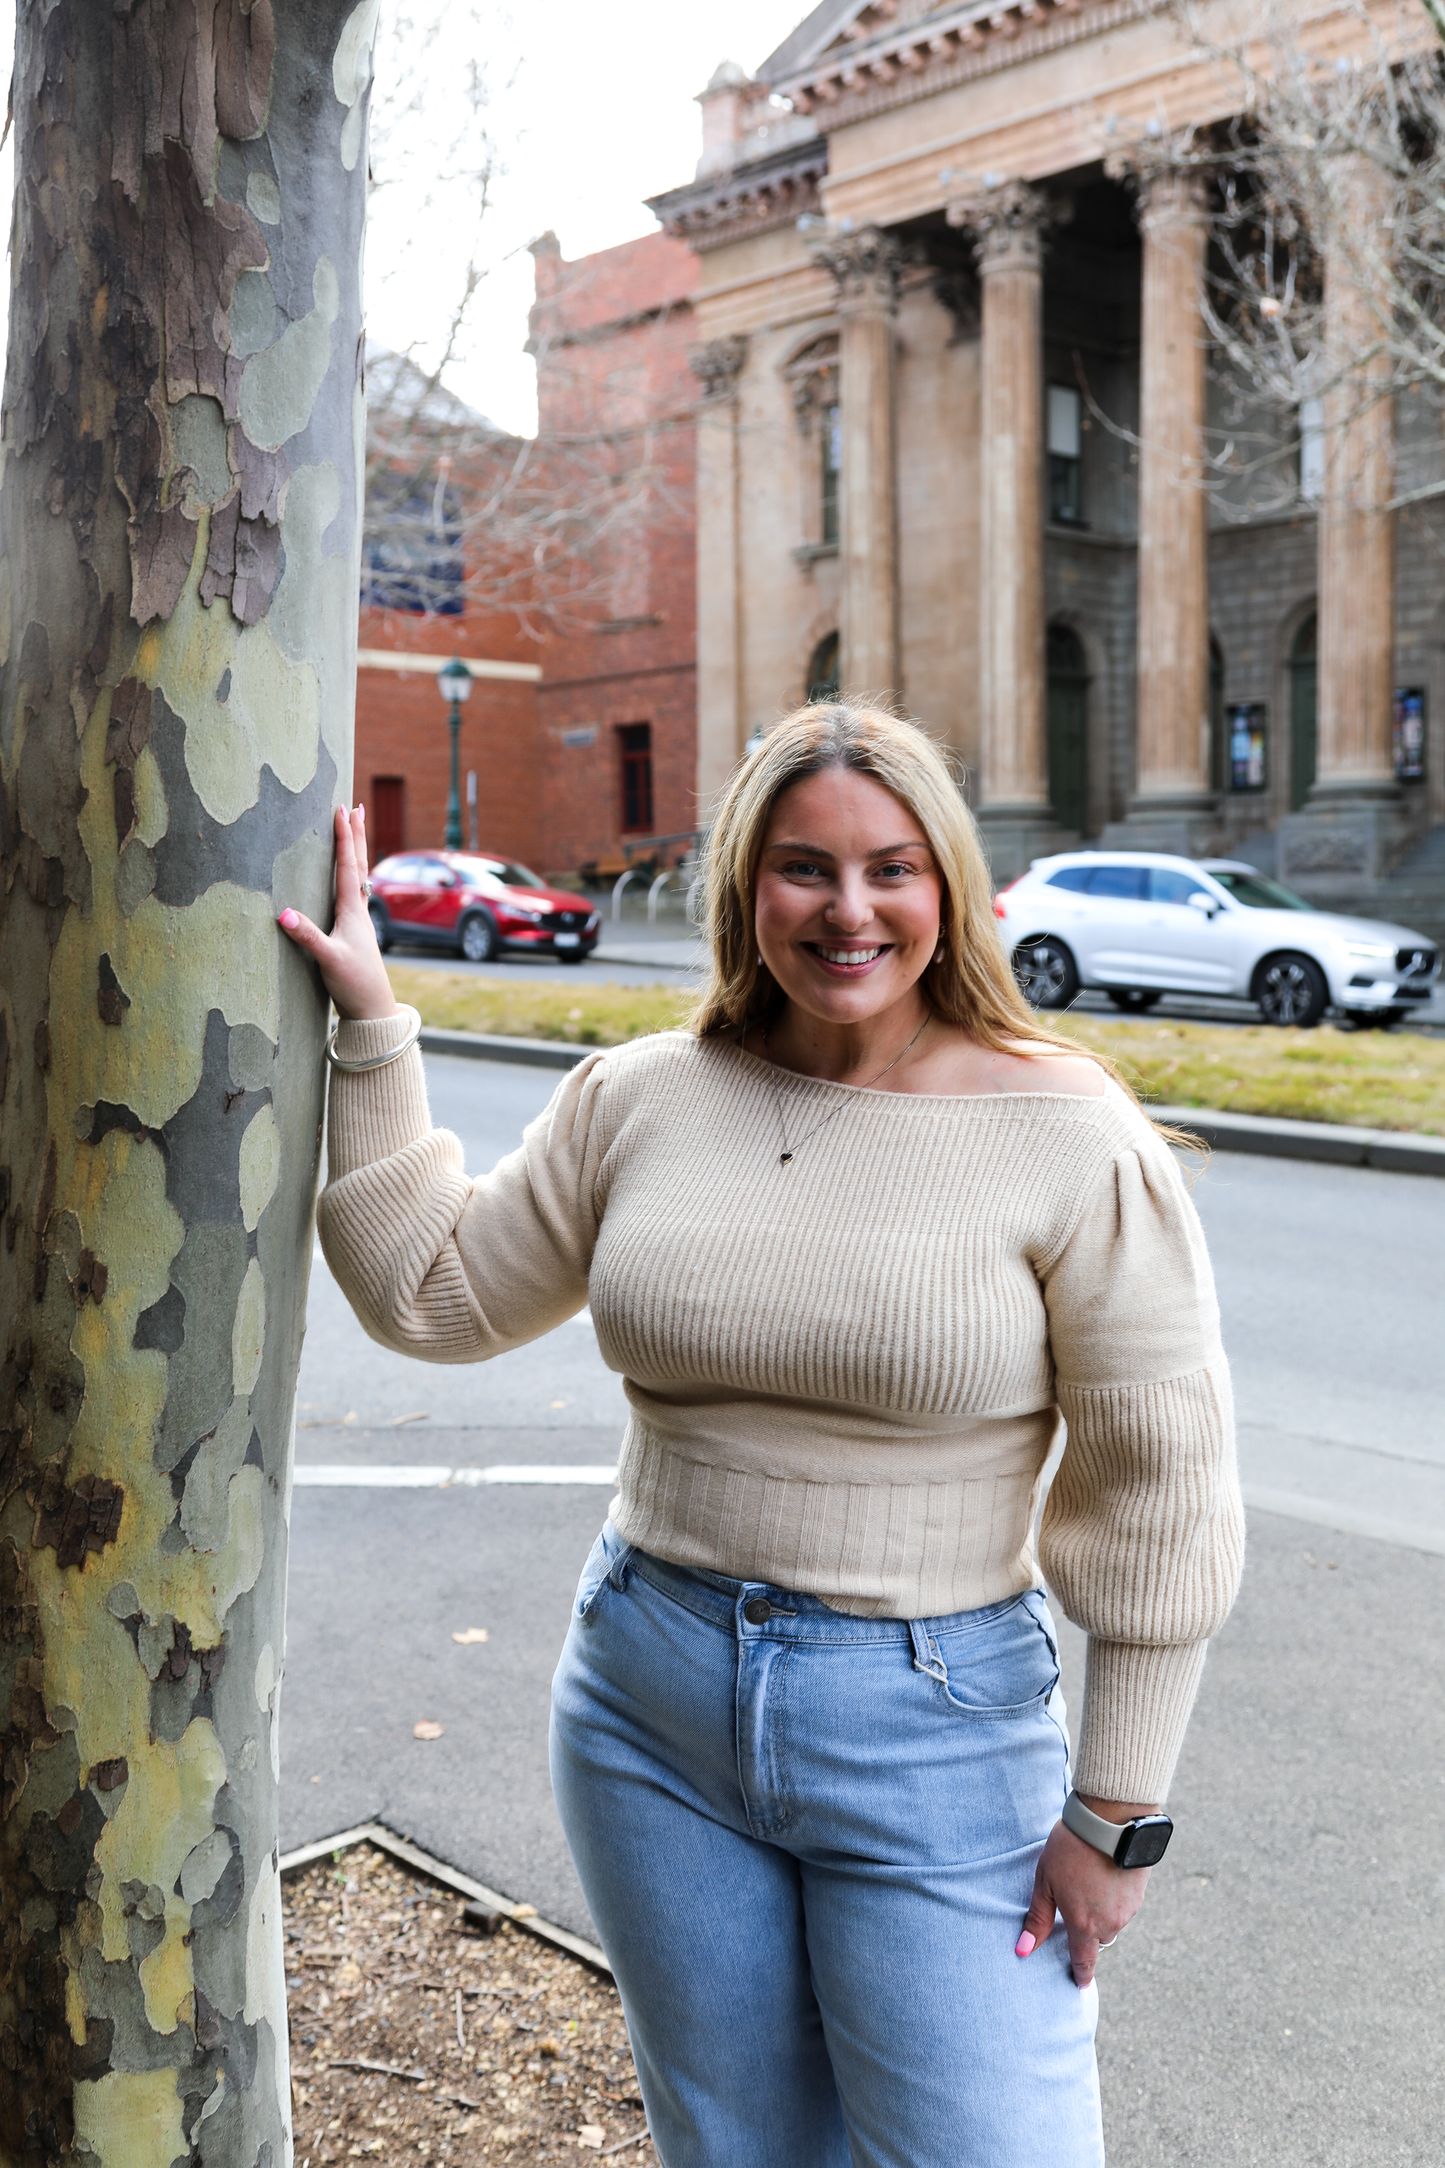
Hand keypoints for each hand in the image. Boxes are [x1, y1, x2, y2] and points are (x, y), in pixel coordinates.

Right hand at [278, 804, 398, 1021]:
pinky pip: (351, 894)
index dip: (344, 836)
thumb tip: (282, 914)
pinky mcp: (354, 933)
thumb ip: (307, 937)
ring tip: (353, 831)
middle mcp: (358, 911)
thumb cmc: (354, 984)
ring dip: (354, 851)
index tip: (342, 808)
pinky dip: (350, 876)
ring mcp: (358, 921)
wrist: (373, 1008)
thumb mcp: (328, 960)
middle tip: (355, 806)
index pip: (347, 865)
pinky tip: (347, 879)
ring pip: (357, 877)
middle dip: (355, 834)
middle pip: (357, 864)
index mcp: (352, 911)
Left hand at [1015, 1795, 1156, 1989]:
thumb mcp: (1045, 1881)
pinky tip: (1104, 1875)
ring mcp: (1128, 1910)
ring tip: (1088, 1881)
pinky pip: (1124, 1906)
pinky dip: (1114, 1897)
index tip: (1079, 1984)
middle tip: (1076, 1906)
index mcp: (1084, 1925)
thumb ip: (1038, 1918)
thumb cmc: (1071, 1848)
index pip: (1083, 1961)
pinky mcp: (1140, 1894)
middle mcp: (1110, 1923)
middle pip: (1097, 1939)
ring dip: (1102, 1912)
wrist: (1110, 1822)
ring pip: (1112, 1921)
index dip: (1080, 1975)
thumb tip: (1023, 1950)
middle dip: (1087, 1930)